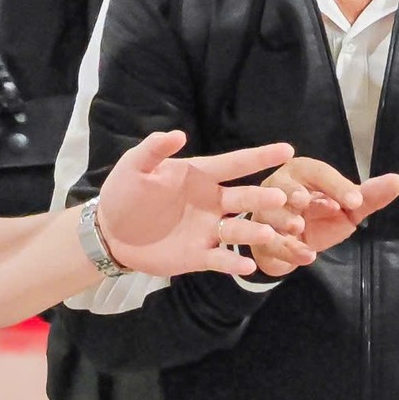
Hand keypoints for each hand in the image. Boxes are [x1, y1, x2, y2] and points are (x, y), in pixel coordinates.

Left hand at [95, 131, 305, 278]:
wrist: (110, 231)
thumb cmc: (125, 192)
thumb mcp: (135, 166)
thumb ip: (154, 150)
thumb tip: (178, 134)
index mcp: (200, 176)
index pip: (235, 164)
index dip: (260, 156)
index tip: (287, 150)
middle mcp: (211, 202)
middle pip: (243, 198)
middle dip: (263, 198)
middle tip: (281, 197)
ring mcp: (207, 230)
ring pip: (238, 229)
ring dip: (254, 231)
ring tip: (268, 233)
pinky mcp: (198, 255)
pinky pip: (221, 258)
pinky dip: (234, 263)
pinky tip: (246, 265)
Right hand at [250, 158, 398, 276]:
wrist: (292, 245)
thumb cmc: (319, 217)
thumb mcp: (347, 208)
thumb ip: (369, 196)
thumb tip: (398, 181)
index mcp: (303, 172)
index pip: (318, 172)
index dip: (336, 185)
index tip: (354, 200)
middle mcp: (279, 186)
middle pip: (288, 187)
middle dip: (297, 193)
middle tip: (307, 201)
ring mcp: (266, 212)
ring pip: (271, 213)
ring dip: (284, 218)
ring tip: (297, 226)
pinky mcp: (260, 237)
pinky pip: (272, 243)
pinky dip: (288, 249)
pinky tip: (306, 256)